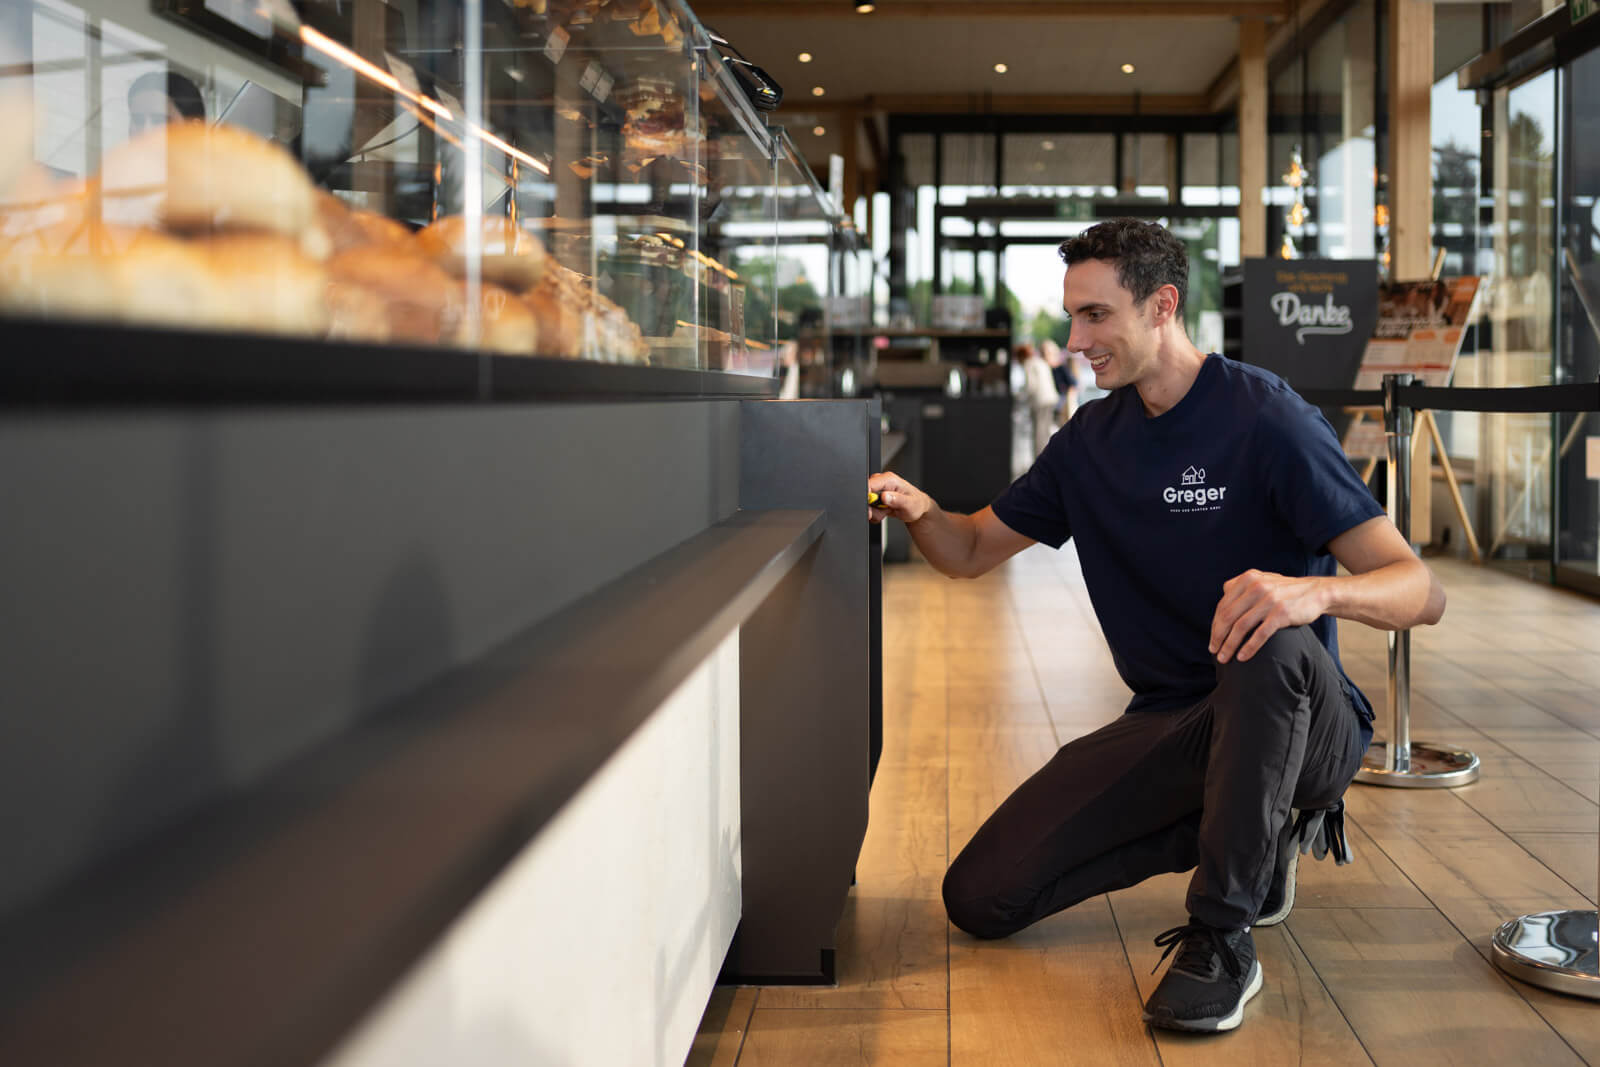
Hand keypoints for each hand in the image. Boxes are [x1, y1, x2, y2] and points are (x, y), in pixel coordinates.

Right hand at [868, 471, 932, 524]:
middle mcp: (881, 482)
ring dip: (875, 512)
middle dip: (872, 507)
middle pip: (865, 495)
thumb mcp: (910, 504)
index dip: (867, 497)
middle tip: (884, 511)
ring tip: (887, 511)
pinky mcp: (875, 497)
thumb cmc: (916, 504)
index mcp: (889, 479)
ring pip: (866, 503)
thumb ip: (897, 500)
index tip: (872, 508)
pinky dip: (875, 514)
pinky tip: (884, 512)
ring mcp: (877, 490)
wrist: (916, 508)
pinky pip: (868, 508)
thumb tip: (884, 496)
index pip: (869, 484)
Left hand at [1208, 570, 1327, 662]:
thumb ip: (1243, 586)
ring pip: (1240, 626)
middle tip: (1214, 651)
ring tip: (1224, 658)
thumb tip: (1223, 595)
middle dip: (1218, 636)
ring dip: (1229, 645)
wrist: (1317, 592)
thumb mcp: (1263, 580)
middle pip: (1228, 616)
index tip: (1213, 639)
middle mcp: (1256, 587)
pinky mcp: (1281, 614)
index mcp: (1247, 579)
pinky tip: (1242, 657)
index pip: (1223, 605)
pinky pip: (1260, 634)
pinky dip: (1248, 647)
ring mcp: (1269, 600)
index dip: (1215, 625)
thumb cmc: (1286, 591)